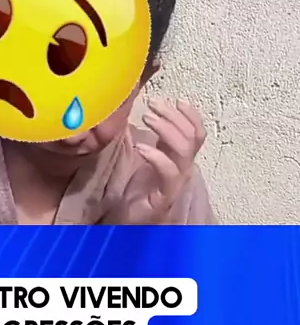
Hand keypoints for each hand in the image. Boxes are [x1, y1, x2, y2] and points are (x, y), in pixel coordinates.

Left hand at [137, 99, 205, 214]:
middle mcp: (182, 170)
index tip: (177, 100)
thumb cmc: (137, 190)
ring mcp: (175, 184)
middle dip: (174, 116)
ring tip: (147, 118)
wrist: (129, 225)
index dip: (191, 115)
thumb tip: (147, 110)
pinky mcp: (164, 197)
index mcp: (179, 159)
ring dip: (167, 129)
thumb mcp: (146, 158)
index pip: (196, 133)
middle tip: (153, 103)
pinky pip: (168, 173)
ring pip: (184, 151)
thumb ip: (151, 138)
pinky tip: (140, 147)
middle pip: (191, 137)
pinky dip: (156, 156)